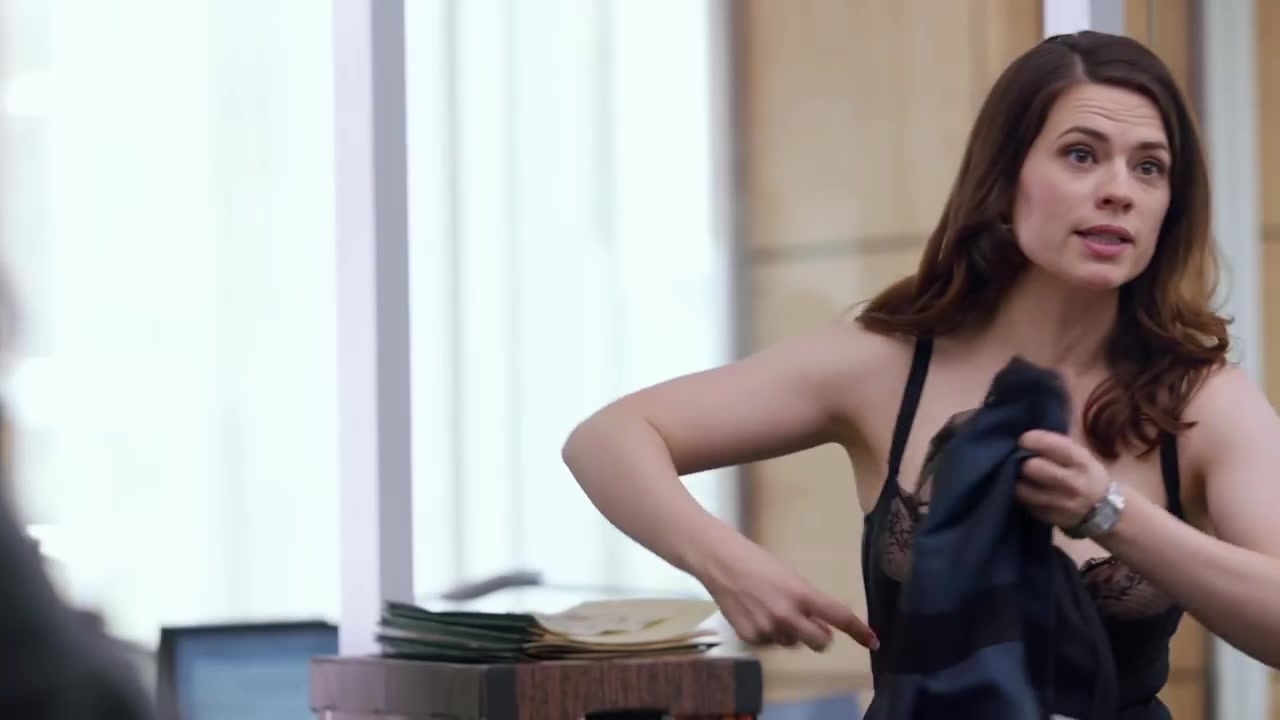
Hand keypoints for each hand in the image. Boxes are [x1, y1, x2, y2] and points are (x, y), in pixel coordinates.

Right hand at [696, 536, 877, 651]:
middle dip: (820, 636)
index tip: (873, 641)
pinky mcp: (750, 638)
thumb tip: (820, 626)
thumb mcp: (789, 576)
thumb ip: (807, 601)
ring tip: (769, 607)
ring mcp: (768, 630)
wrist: (719, 561)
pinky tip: (754, 613)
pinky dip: (768, 633)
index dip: (859, 631)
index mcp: (802, 595)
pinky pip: (770, 643)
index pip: (839, 617)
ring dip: (789, 631)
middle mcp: (787, 616)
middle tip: (812, 624)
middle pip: (820, 643)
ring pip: (792, 643)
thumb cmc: (757, 561)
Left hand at [1017, 429, 1110, 528]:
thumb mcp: (1081, 455)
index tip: (1024, 441)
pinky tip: (1029, 492)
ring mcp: (1062, 504)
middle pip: (1031, 467)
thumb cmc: (1086, 475)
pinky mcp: (1051, 519)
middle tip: (1021, 462)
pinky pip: (1026, 504)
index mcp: (1081, 461)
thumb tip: (1026, 436)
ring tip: (1022, 478)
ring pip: (1022, 489)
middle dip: (1022, 462)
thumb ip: (1056, 445)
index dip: (1030, 440)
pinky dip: (1023, 498)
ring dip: (1018, 482)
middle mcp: (1073, 482)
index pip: (1048, 444)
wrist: (1107, 510)